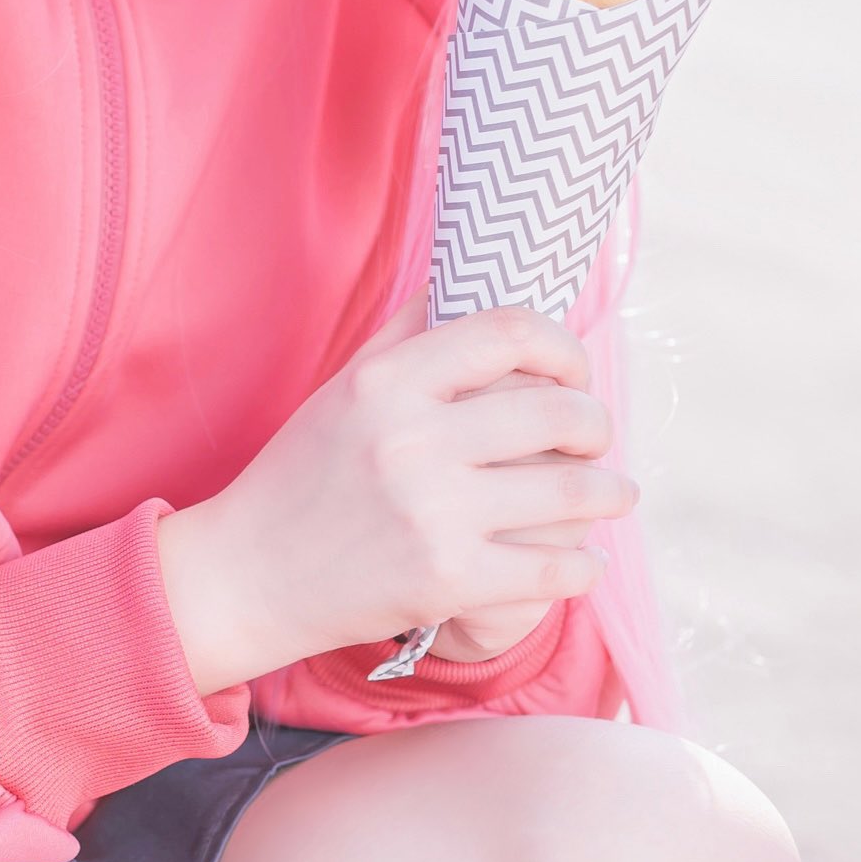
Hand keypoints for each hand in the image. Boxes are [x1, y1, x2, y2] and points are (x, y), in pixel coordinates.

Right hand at [154, 308, 634, 698]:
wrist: (246, 577)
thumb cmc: (299, 478)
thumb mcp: (340, 391)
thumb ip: (405, 335)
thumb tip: (468, 280)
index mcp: (388, 382)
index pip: (510, 332)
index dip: (563, 348)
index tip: (571, 373)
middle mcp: (412, 440)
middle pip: (557, 412)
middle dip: (597, 425)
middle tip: (596, 439)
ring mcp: (433, 513)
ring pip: (574, 491)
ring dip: (610, 492)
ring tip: (614, 495)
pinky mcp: (448, 581)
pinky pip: (556, 567)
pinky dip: (584, 565)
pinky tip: (584, 560)